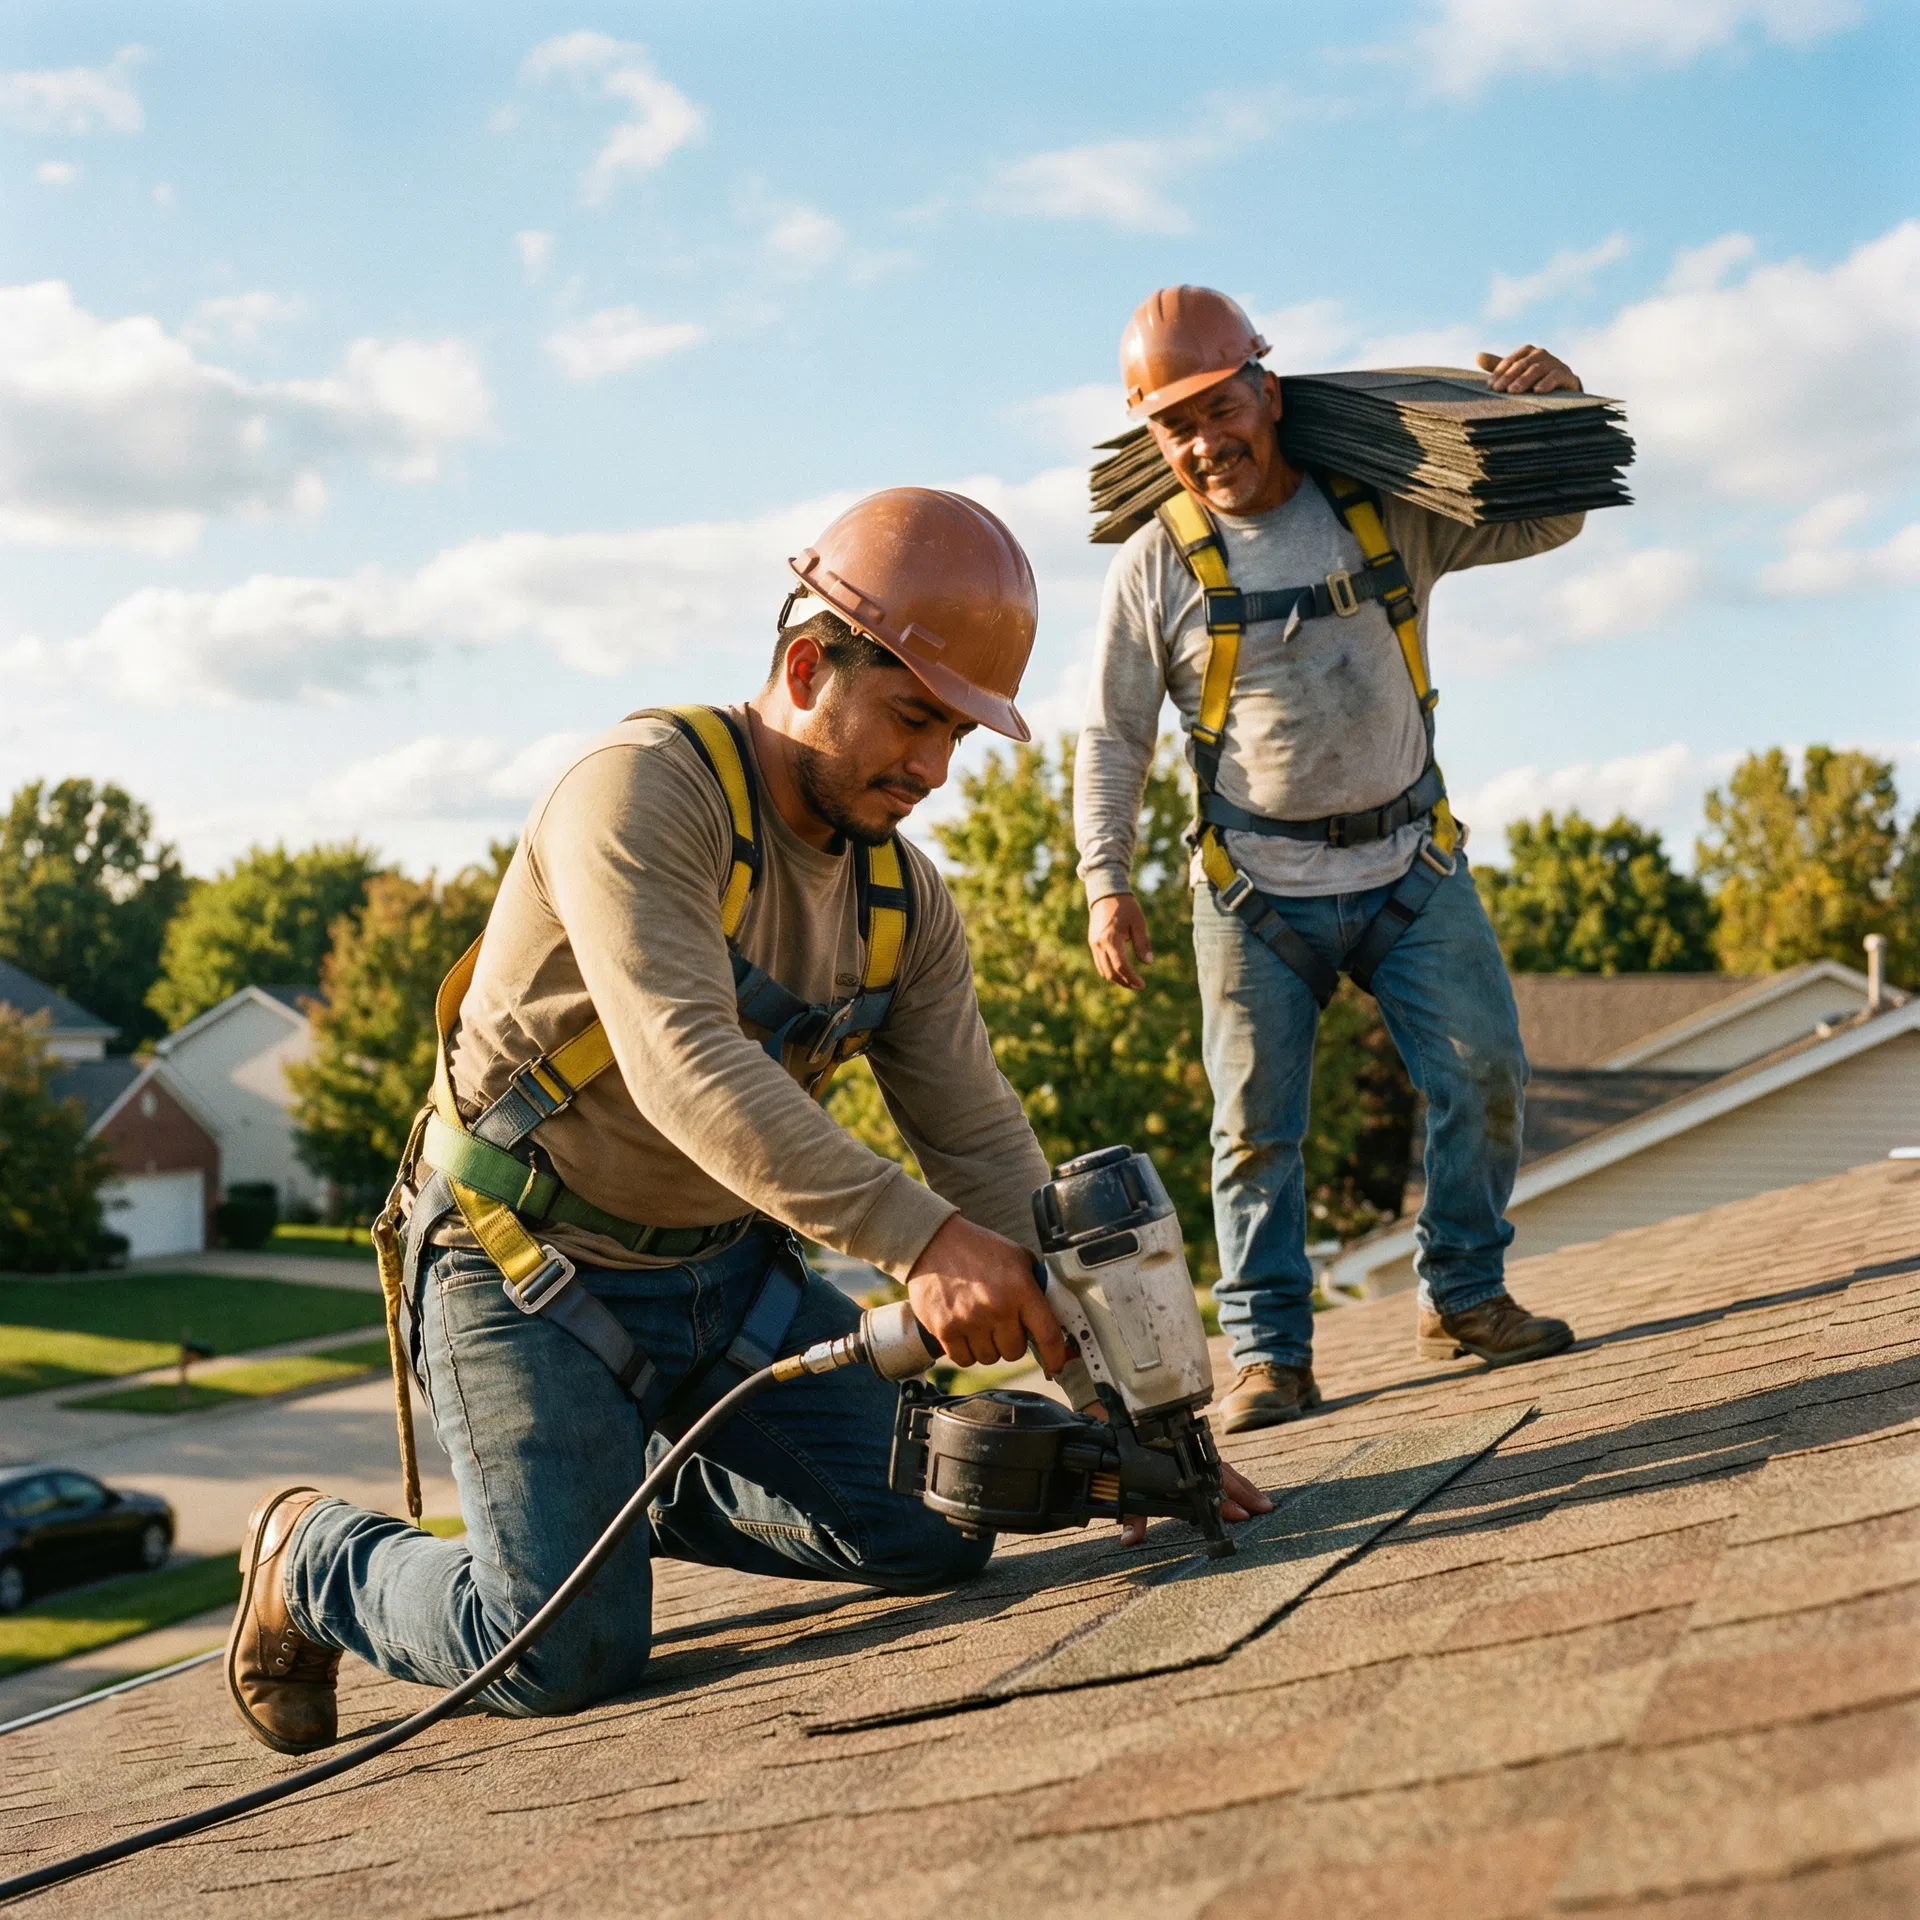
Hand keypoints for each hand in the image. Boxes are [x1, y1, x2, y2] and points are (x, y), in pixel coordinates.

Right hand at [907, 1214, 1067, 1371]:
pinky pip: (964, 1359)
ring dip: (987, 1346)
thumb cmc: (976, 1248)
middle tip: (999, 1322)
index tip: (1056, 1365)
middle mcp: (996, 1307)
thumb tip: (1051, 1312)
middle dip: (1010, 1340)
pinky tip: (963, 1330)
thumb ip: (1036, 1284)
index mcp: (1020, 1288)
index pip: (1047, 1334)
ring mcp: (969, 1321)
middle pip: (1015, 1352)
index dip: (1055, 1356)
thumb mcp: (1017, 1257)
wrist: (932, 1242)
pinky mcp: (945, 1330)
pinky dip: (965, 1350)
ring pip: (989, 1358)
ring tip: (978, 1322)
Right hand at [1089, 892, 1152, 990]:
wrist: (1106, 894)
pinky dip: (1110, 971)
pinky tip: (1121, 971)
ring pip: (1103, 970)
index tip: (1142, 985)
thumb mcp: (1138, 923)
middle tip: (1138, 985)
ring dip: (1117, 978)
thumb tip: (1148, 963)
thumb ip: (1143, 943)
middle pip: (1111, 972)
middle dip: (1125, 982)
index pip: (1121, 967)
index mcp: (1111, 939)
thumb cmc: (1125, 907)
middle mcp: (1099, 944)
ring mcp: (1094, 944)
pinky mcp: (1093, 943)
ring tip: (1130, 980)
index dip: (1132, 978)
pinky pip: (1100, 963)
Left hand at [1116, 1458, 1271, 1548]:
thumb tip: (1128, 1540)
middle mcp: (1190, 1462)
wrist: (1123, 1423)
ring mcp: (1195, 1455)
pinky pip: (1219, 1466)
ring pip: (1225, 1470)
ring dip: (1244, 1486)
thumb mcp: (1127, 1487)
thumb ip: (1133, 1515)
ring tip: (1263, 1502)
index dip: (1225, 1504)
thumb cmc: (1126, 1460)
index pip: (1206, 1490)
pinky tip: (1245, 1488)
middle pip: (1223, 1478)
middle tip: (1265, 1508)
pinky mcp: (1195, 1452)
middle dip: (1246, 1494)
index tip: (1242, 1515)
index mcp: (1177, 1473)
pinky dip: (1234, 1478)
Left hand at [1476, 345, 1581, 394]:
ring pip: (1538, 369)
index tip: (1490, 386)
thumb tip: (1478, 356)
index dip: (1500, 372)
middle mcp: (1541, 354)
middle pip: (1523, 364)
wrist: (1564, 389)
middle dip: (1509, 376)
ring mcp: (1555, 363)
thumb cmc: (1535, 380)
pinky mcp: (1566, 375)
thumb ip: (1499, 366)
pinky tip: (1538, 391)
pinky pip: (1556, 376)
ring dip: (1525, 380)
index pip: (1511, 360)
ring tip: (1513, 391)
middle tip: (1498, 389)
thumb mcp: (1516, 373)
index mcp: (1528, 352)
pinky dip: (1547, 382)